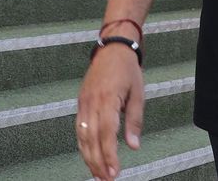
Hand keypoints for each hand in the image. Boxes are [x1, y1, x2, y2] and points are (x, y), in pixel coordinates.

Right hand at [76, 44, 144, 179]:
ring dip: (89, 157)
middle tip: (106, 179)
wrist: (113, 48)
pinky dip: (83, 145)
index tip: (114, 171)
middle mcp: (91, 102)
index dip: (109, 155)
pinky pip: (79, 128)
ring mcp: (83, 102)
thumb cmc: (127, 69)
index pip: (106, 133)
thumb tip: (133, 146)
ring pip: (82, 136)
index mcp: (107, 99)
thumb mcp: (138, 93)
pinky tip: (89, 156)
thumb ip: (134, 121)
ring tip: (98, 173)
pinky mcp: (81, 103)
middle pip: (91, 139)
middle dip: (98, 162)